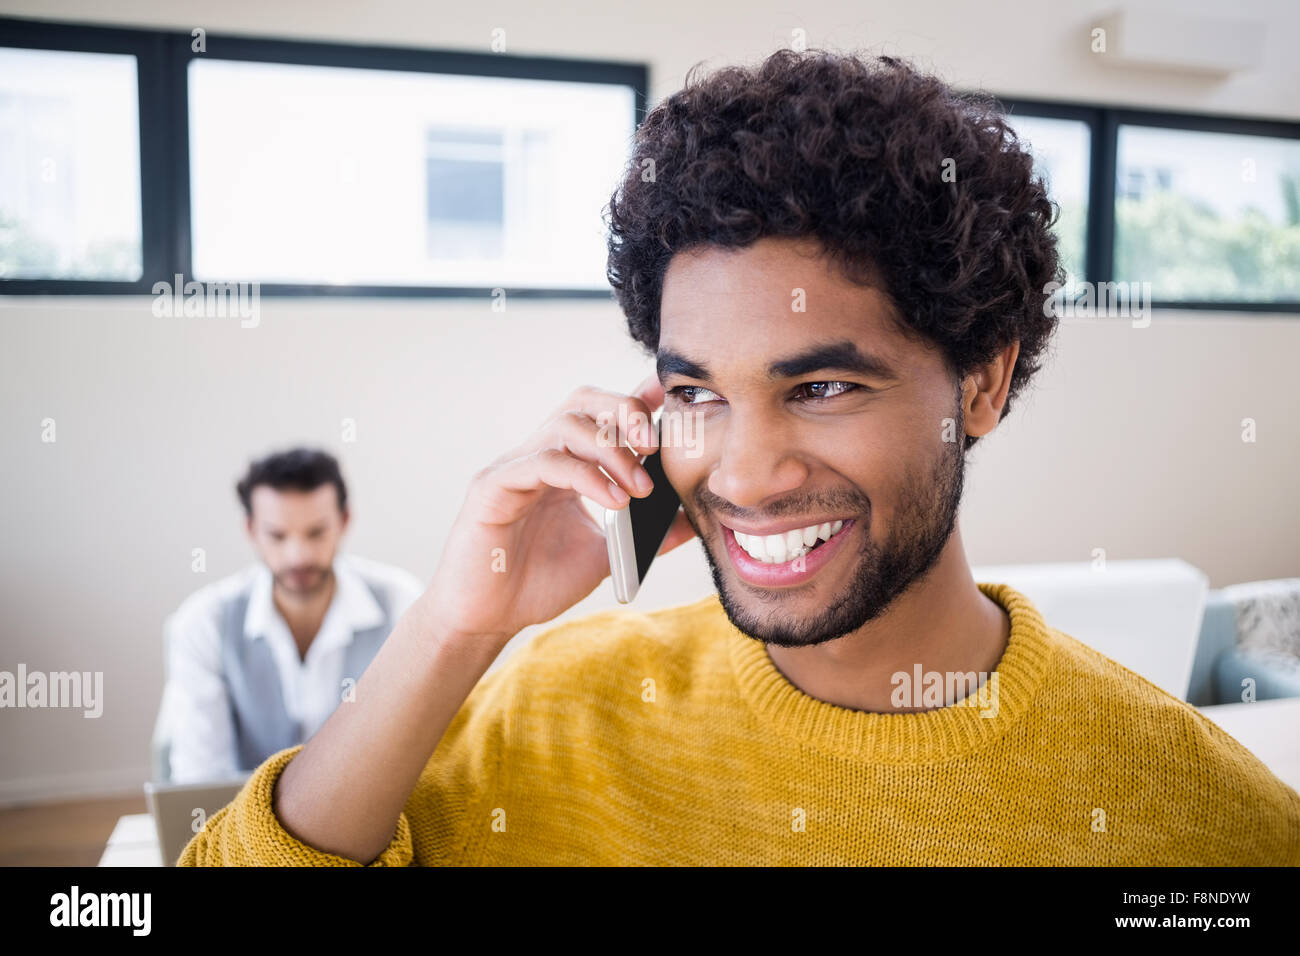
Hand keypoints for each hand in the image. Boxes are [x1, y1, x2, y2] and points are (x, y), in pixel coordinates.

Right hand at [418, 374, 696, 651]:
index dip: (634, 401)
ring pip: (565, 425)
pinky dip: (584, 475)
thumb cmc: (537, 583)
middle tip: (655, 446)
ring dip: (611, 450)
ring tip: (639, 488)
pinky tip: (613, 500)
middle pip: (582, 403)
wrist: (487, 620)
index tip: (670, 400)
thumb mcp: (607, 554)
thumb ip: (646, 533)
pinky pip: (542, 462)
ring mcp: (513, 468)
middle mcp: (538, 456)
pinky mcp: (492, 487)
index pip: (599, 414)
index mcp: (564, 465)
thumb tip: (692, 518)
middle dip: (625, 413)